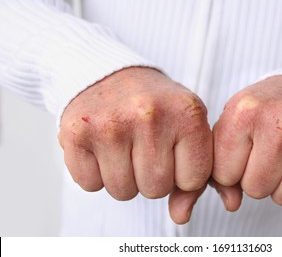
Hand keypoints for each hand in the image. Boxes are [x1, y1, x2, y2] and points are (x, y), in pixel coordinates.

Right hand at [58, 67, 212, 223]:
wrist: (108, 73)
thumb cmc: (155, 106)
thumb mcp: (187, 126)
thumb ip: (195, 175)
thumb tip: (181, 217)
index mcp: (187, 113)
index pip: (193, 180)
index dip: (181, 173)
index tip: (172, 151)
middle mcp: (150, 116)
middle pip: (156, 189)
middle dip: (151, 176)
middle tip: (143, 145)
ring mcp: (111, 124)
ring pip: (123, 192)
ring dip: (123, 176)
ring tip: (123, 144)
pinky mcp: (76, 132)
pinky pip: (90, 184)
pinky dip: (95, 172)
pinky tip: (100, 145)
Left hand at [212, 75, 281, 209]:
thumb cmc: (271, 106)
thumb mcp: (235, 120)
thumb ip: (221, 163)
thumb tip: (231, 204)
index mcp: (246, 110)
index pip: (224, 174)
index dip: (231, 169)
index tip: (243, 152)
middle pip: (256, 189)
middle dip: (257, 178)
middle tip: (268, 153)